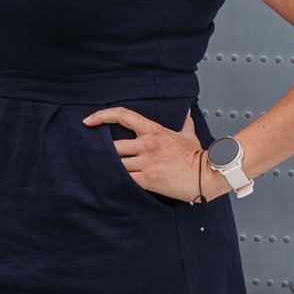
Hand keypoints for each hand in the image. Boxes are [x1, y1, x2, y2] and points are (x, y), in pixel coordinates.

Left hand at [82, 106, 210, 202]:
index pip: (122, 115)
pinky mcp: (147, 179)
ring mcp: (146, 162)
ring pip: (116, 164)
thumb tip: (186, 109)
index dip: (101, 115)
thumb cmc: (196, 156)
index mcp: (152, 130)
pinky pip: (124, 179)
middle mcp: (146, 144)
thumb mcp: (188, 133)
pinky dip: (117, 181)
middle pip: (113, 146)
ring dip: (109, 168)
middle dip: (104, 152)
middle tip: (95, 157)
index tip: (88, 121)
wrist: (205, 174)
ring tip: (102, 172)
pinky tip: (112, 183)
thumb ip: (184, 120)